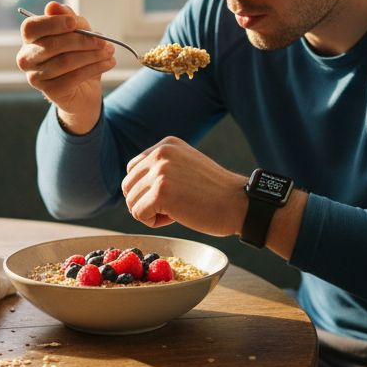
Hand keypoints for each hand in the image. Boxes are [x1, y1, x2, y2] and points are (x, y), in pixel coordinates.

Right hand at [16, 1, 114, 132]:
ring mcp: (36, 77)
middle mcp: (27, 58)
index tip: (74, 23)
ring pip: (65, 62)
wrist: (83, 89)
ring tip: (109, 51)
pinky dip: (95, 68)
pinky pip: (74, 77)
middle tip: (103, 41)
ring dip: (92, 55)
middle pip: (52, 45)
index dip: (52, 23)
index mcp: (30, 39)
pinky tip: (108, 63)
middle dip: (82, 41)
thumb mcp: (77, 32)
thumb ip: (68, 18)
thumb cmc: (76, 54)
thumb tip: (52, 6)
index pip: (31, 27)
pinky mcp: (50, 91)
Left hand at [122, 137, 247, 235]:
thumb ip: (162, 167)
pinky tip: (176, 217)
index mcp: (166, 144)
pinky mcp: (161, 192)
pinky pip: (138, 214)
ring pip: (131, 201)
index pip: (133, 169)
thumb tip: (129, 184)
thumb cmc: (215, 192)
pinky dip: (153, 222)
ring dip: (150, 213)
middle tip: (174, 206)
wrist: (239, 203)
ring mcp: (160, 171)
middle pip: (128, 186)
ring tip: (177, 210)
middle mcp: (160, 153)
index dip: (147, 189)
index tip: (172, 194)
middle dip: (146, 202)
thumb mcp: (186, 166)